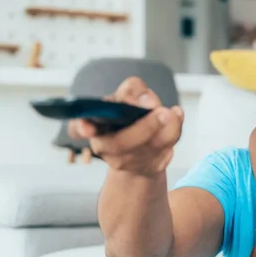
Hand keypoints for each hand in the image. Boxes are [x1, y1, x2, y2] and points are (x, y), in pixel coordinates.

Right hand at [67, 76, 183, 175]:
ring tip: (172, 113)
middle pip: (119, 144)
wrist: (140, 146)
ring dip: (164, 131)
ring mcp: (127, 160)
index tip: (87, 128)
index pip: (78, 127)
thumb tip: (146, 101)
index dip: (80, 127)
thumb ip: (133, 90)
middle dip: (144, 128)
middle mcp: (105, 145)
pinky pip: (163, 154)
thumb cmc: (129, 115)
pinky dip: (173, 134)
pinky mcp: (149, 166)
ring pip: (146, 151)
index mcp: (92, 125)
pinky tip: (177, 117)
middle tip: (162, 112)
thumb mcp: (128, 95)